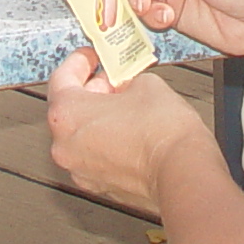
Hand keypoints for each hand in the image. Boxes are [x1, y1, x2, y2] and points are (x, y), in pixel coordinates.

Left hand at [45, 49, 206, 212]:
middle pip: (69, 110)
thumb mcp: (145, 83)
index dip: (78, 62)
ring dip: (97, 119)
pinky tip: (129, 132)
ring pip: (81, 136)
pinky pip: (95, 156)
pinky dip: (106, 143)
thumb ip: (125, 81)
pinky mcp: (100, 186)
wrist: (181, 172)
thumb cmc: (161, 132)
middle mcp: (65, 146)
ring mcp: (81, 170)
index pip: (61, 78)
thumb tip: (125, 88)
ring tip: (124, 107)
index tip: (89, 57)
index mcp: (67, 115)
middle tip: (112, 80)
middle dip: (91, 91)